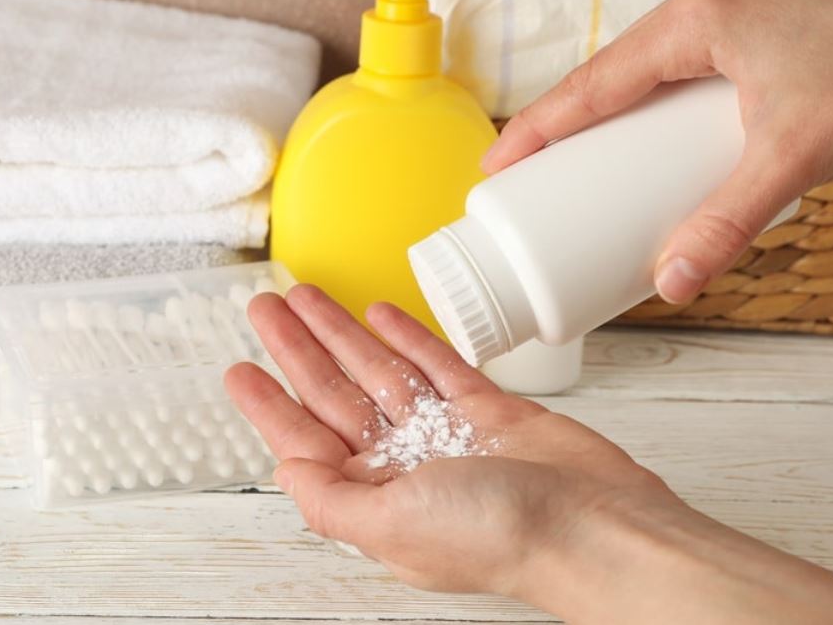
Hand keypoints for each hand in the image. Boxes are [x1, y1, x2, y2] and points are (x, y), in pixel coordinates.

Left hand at [224, 283, 680, 594]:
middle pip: (336, 396)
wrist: (593, 525)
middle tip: (266, 308)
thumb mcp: (391, 525)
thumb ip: (330, 499)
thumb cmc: (501, 536)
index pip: (305, 440)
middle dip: (299, 351)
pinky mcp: (491, 411)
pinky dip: (408, 338)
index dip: (269, 404)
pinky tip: (381, 315)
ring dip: (343, 334)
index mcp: (376, 499)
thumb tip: (284, 469)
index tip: (239, 369)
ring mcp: (449, 435)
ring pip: (381, 372)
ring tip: (308, 297)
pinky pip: (438, 365)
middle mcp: (407, 467)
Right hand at [481, 0, 832, 304]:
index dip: (537, 128)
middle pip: (604, 82)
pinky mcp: (744, 44)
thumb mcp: (793, 154)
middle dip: (558, 133)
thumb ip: (731, 220)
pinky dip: (644, 121)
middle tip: (521, 186)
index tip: (495, 167)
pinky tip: (642, 156)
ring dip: (601, 127)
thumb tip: (676, 282)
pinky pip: (671, 82)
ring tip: (570, 180)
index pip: (592, 84)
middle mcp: (699, 16)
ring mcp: (721, 26)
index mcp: (694, 23)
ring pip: (637, 82)